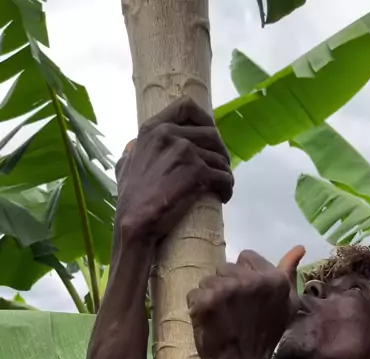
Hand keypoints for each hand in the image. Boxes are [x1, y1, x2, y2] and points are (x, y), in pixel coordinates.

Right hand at [116, 97, 232, 242]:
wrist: (136, 223)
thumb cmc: (129, 198)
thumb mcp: (125, 165)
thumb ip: (133, 152)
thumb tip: (133, 148)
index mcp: (153, 128)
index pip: (186, 106)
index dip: (204, 118)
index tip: (210, 133)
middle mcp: (170, 135)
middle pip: (211, 133)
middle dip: (220, 151)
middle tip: (220, 166)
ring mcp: (185, 152)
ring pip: (220, 158)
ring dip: (225, 172)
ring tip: (221, 185)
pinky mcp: (198, 173)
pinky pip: (224, 177)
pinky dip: (227, 188)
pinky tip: (223, 196)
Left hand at [187, 246, 304, 358]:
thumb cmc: (264, 337)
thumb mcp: (286, 305)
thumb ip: (289, 273)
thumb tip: (300, 247)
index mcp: (274, 279)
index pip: (246, 257)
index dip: (243, 277)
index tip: (245, 298)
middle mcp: (251, 280)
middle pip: (225, 268)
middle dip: (226, 287)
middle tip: (234, 312)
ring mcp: (227, 290)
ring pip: (208, 280)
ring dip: (211, 297)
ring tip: (222, 318)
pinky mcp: (206, 301)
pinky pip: (194, 294)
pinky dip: (197, 308)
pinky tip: (209, 323)